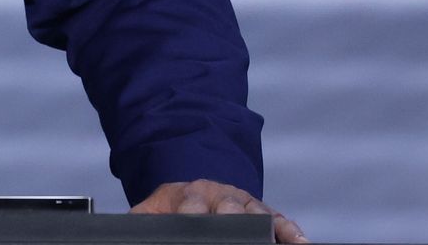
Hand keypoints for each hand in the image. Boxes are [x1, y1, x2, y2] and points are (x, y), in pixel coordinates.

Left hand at [132, 179, 307, 242]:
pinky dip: (292, 232)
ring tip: (276, 241)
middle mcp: (222, 195)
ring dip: (267, 227)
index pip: (193, 205)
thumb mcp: (153, 209)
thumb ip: (142, 218)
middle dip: (232, 221)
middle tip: (235, 235)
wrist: (197, 187)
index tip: (192, 222)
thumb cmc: (175, 205)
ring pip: (258, 214)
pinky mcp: (266, 213)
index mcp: (190, 193)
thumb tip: (127, 229)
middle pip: (231, 209)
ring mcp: (246, 203)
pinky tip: (300, 243)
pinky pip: (282, 221)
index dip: (193, 216)